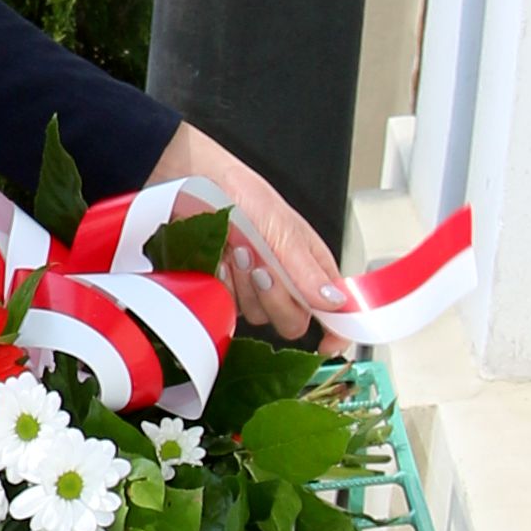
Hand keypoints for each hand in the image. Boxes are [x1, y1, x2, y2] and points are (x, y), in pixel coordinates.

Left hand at [157, 121, 343, 338]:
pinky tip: (221, 259)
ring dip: (246, 285)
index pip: (336, 311)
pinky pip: (229, 308)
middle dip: (276, 296)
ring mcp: (255, 287)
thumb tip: (337, 303)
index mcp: (311, 265)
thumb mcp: (282, 228)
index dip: (336, 331)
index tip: (328, 344)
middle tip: (264, 264)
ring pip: (258, 316)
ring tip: (238, 249)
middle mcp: (287, 280)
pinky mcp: (227, 290)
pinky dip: (224, 284)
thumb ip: (307, 270)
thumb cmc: (243, 194)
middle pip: (294, 320)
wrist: (194, 185)